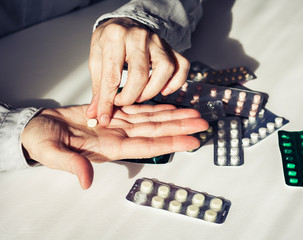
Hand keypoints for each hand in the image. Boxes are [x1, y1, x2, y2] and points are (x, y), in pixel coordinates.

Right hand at [21, 104, 207, 189]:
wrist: (38, 128)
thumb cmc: (43, 141)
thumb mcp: (52, 153)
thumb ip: (71, 165)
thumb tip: (85, 182)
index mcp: (110, 148)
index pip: (147, 146)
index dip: (170, 143)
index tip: (192, 141)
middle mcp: (120, 137)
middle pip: (156, 132)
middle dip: (180, 127)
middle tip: (203, 124)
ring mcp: (118, 125)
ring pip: (152, 119)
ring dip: (173, 116)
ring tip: (193, 113)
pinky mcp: (113, 113)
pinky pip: (139, 109)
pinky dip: (156, 107)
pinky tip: (170, 106)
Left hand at [87, 17, 189, 125]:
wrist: (124, 23)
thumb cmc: (109, 41)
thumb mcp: (96, 59)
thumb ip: (98, 86)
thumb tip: (96, 112)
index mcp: (115, 37)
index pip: (112, 75)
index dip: (107, 100)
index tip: (104, 115)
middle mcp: (138, 37)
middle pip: (140, 75)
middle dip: (131, 97)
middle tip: (123, 102)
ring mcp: (158, 42)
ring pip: (165, 70)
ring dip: (153, 90)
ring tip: (141, 96)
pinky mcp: (171, 48)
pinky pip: (182, 66)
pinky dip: (176, 82)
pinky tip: (164, 90)